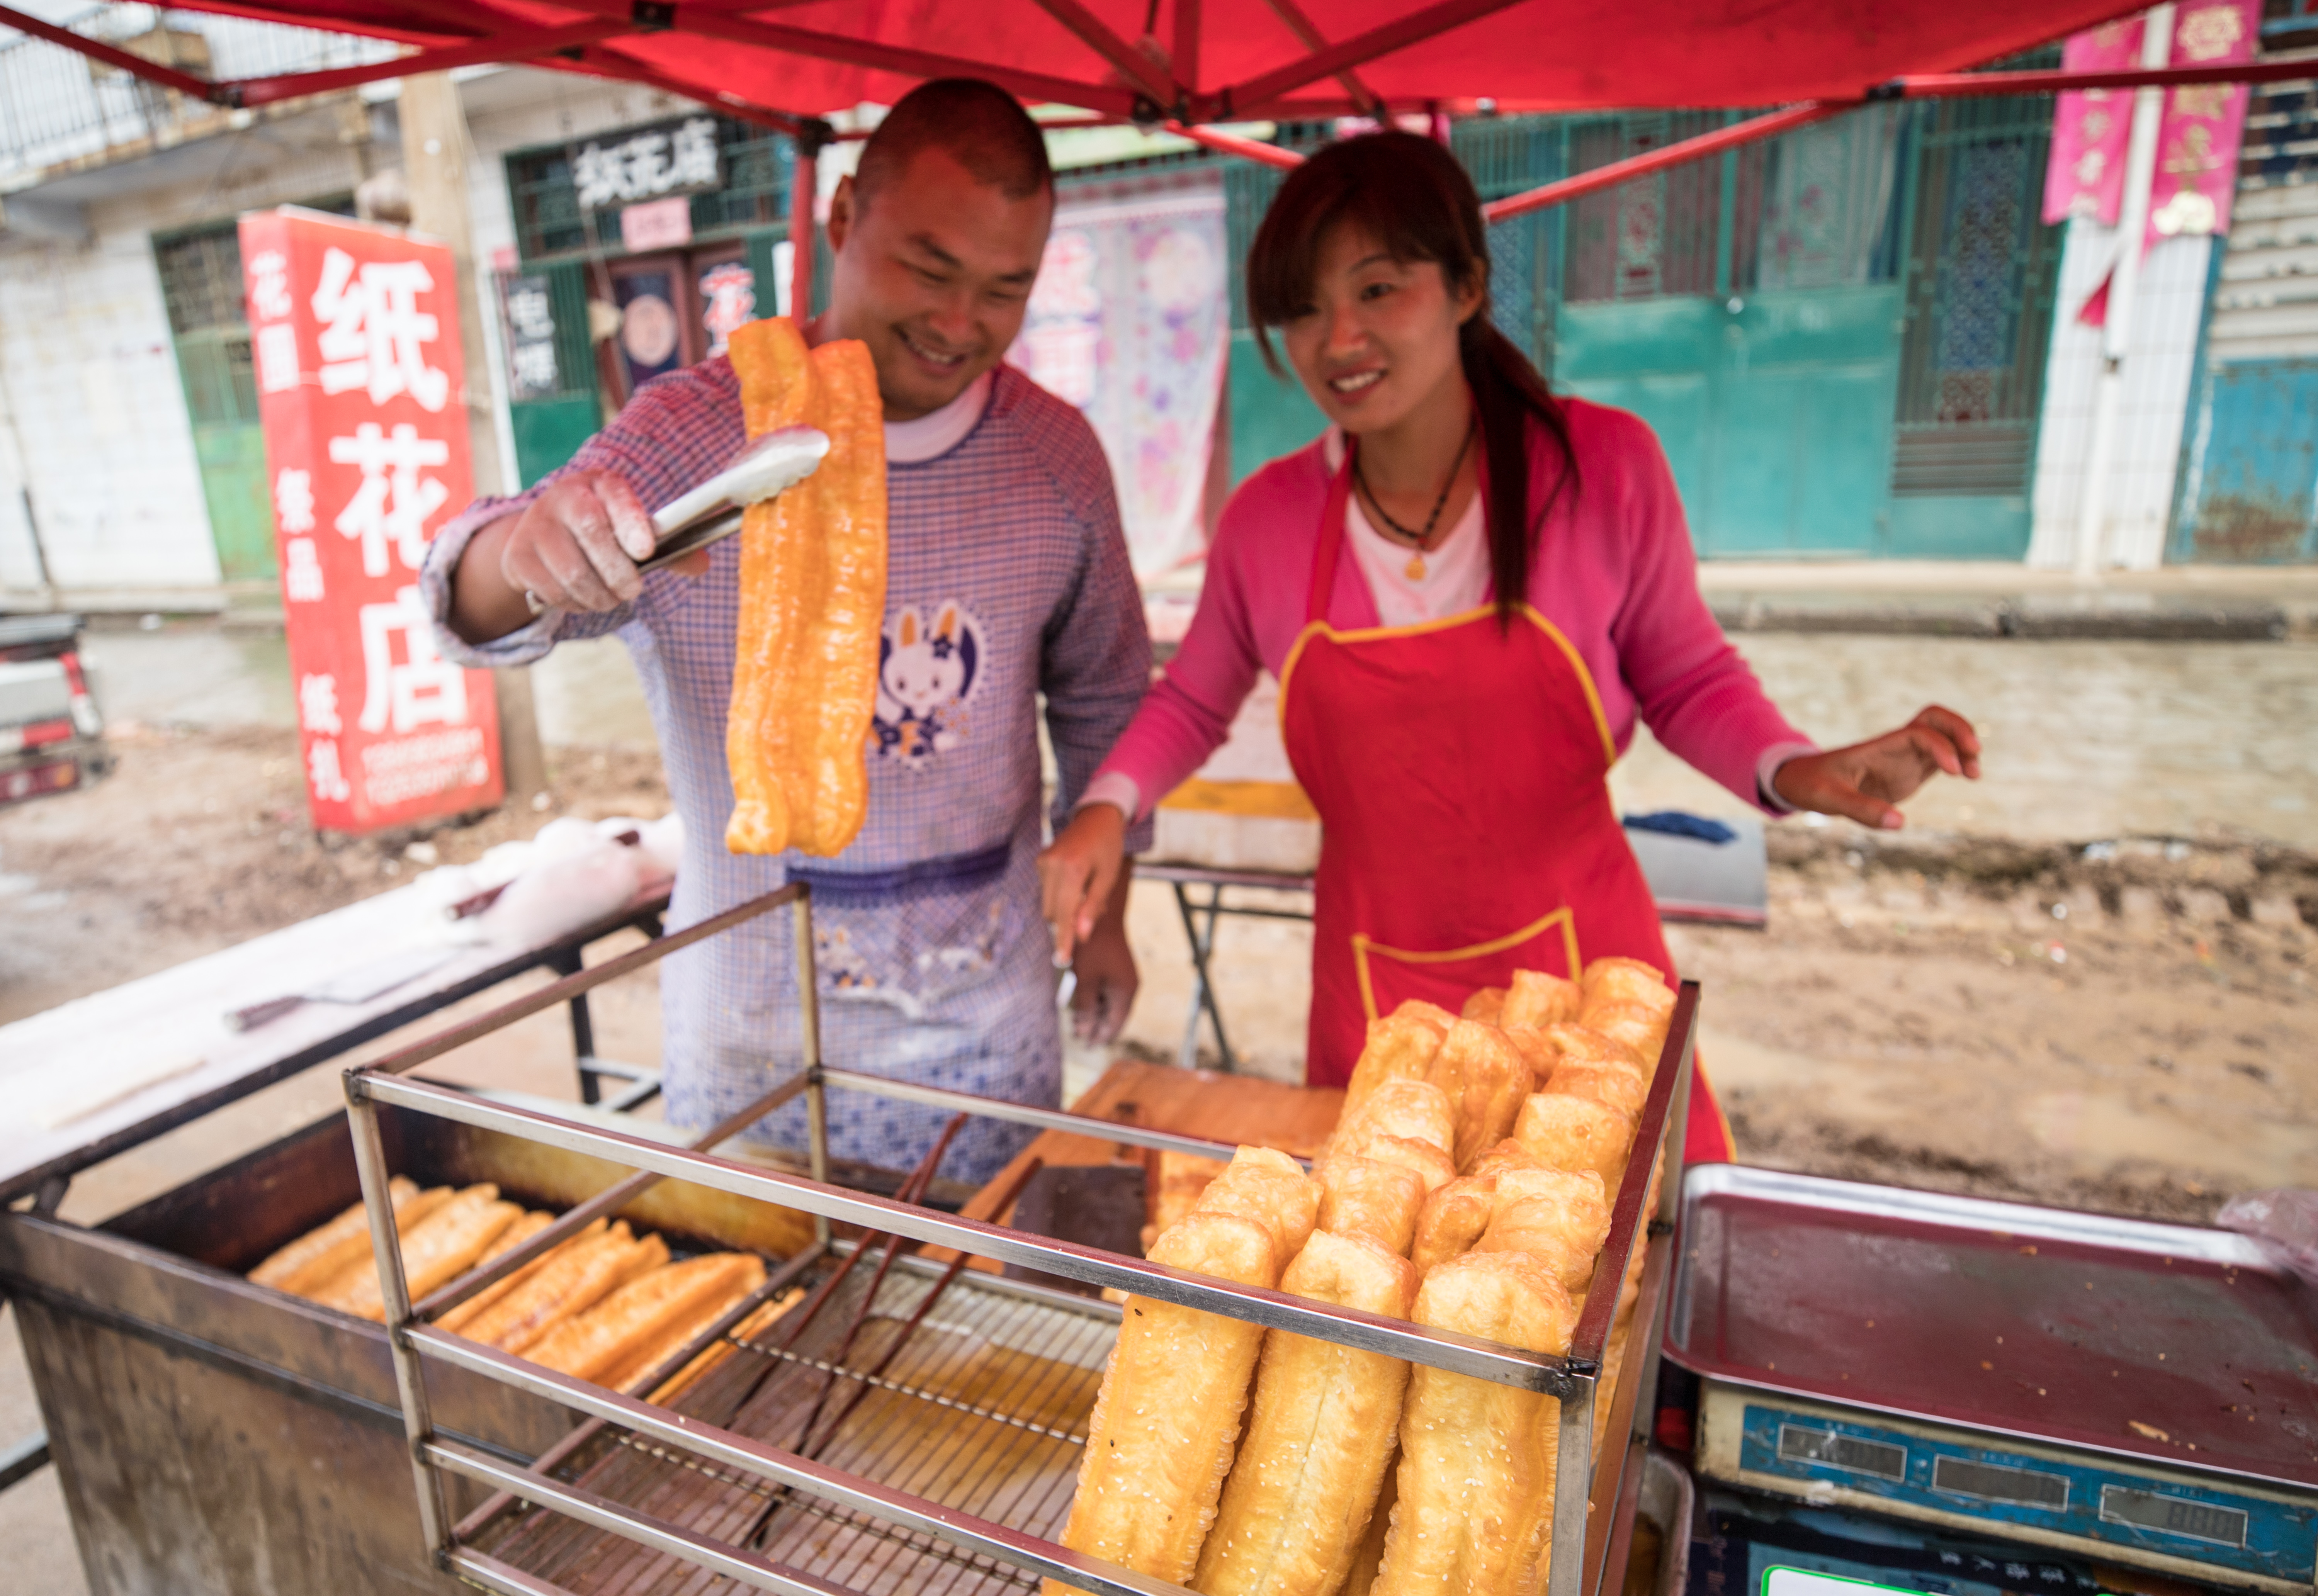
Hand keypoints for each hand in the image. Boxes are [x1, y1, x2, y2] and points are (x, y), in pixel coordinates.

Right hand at [449, 470, 709, 642]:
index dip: (631, 523)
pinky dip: (576, 604)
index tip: (645, 551)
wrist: (541, 533)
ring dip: (599, 596)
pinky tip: (584, 597)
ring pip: (573, 574)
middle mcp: (562, 497)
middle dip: (618, 574)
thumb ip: (669, 548)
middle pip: (592, 537)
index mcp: (599, 483)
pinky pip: (553, 593)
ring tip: (610, 597)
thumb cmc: (602, 531)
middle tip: (633, 591)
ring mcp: (535, 526)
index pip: (616, 497)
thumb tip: (701, 565)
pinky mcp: (518, 557)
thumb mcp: (633, 529)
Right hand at [1038, 803, 1127, 965]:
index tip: (1062, 960)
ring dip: (1065, 908)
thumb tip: (1080, 936)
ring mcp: (1042, 862)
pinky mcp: (1040, 861)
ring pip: (1047, 904)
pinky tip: (1076, 883)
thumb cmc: (1108, 847)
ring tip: (1086, 893)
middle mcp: (1051, 865)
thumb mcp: (1108, 878)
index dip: (1064, 939)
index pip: (1064, 914)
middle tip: (1091, 913)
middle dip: (1069, 921)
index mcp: (1071, 869)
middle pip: (1053, 913)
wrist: (1098, 815)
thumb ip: (1092, 907)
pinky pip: (1046, 890)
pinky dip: (1060, 895)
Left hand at [1067, 897, 1139, 1044]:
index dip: (1100, 1037)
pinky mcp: (1116, 970)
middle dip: (1096, 1027)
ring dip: (1094, 1014)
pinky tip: (1081, 1004)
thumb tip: (1083, 1033)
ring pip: (1109, 1004)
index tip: (1085, 1047)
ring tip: (1076, 1023)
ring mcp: (1123, 978)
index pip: (1114, 1025)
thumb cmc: (1092, 948)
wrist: (1100, 915)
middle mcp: (1128, 988)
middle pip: (1113, 1016)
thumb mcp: (1085, 981)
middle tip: (1078, 1038)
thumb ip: (1085, 1009)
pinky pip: (1107, 991)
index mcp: (1125, 993)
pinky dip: (1095, 1000)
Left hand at [1772, 705, 1981, 830]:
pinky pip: (1941, 757)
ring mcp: (1905, 757)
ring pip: (1943, 737)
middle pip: (1935, 719)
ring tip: (1974, 774)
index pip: (1919, 732)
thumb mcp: (1830, 798)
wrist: (1803, 781)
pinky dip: (1959, 762)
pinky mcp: (1910, 771)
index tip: (1952, 771)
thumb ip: (1862, 810)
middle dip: (1959, 729)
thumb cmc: (1812, 784)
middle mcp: (1896, 747)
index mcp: (1880, 747)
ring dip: (1964, 747)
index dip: (1940, 746)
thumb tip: (1899, 824)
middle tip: (1975, 754)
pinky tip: (1969, 777)